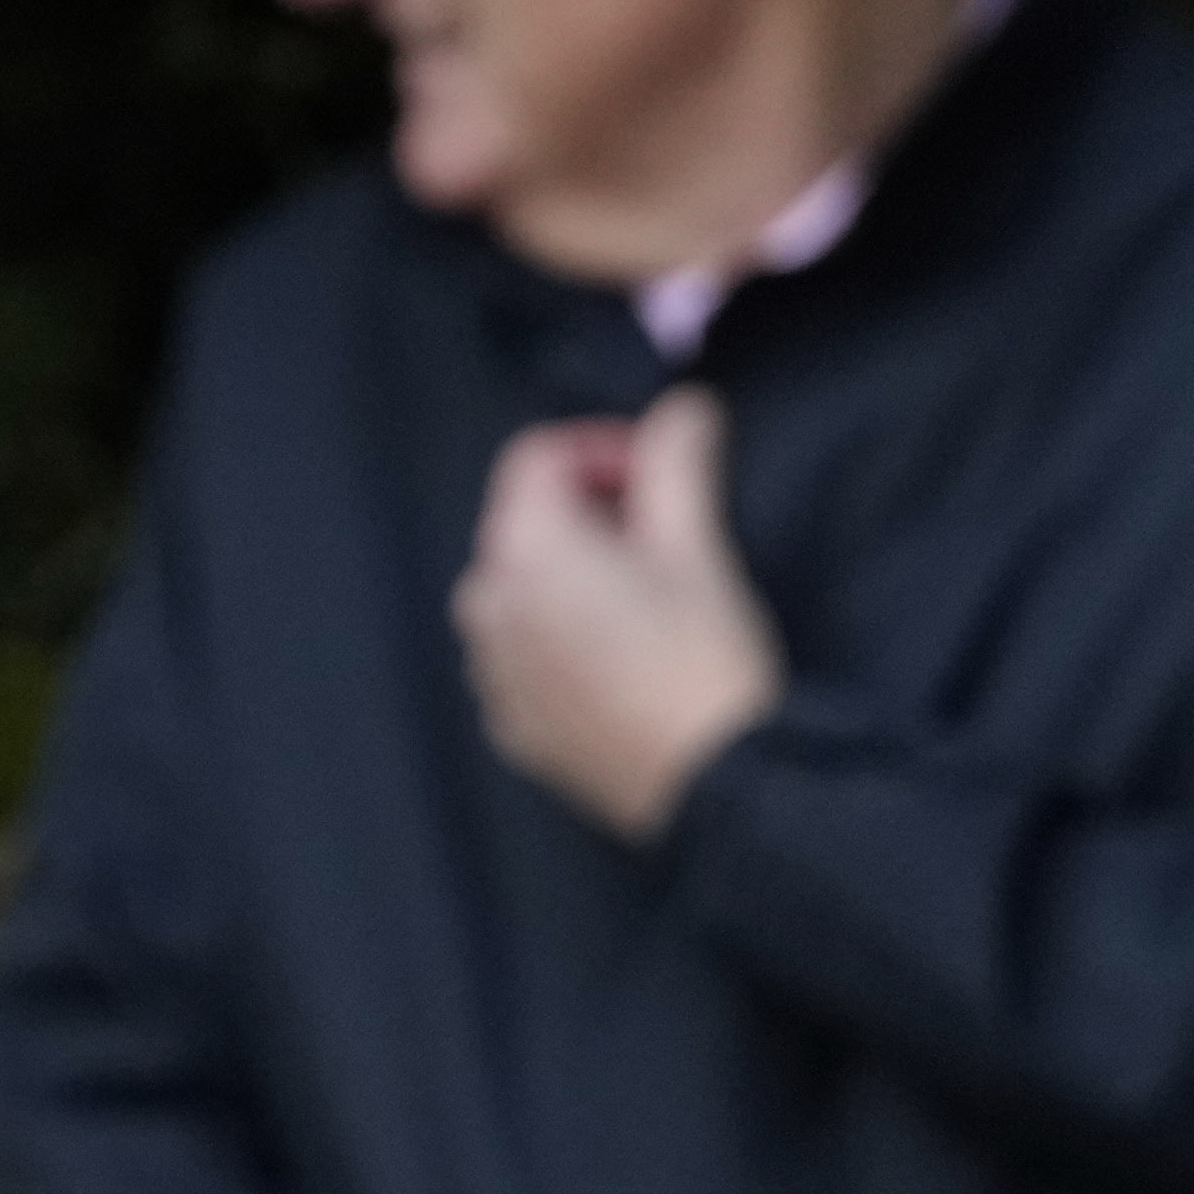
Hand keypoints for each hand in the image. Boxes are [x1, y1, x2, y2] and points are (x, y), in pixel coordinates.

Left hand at [456, 386, 781, 838]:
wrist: (709, 786)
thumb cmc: (701, 660)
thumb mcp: (695, 545)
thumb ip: (678, 461)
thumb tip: (684, 407)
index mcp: (520, 551)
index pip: (534, 458)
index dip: (601, 447)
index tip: (658, 472)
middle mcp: (484, 606)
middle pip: (526, 522)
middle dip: (593, 512)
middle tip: (666, 535)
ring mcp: (489, 671)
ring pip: (524, 589)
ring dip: (579, 573)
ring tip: (652, 600)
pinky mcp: (509, 722)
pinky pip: (526, 652)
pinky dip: (566, 633)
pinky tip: (629, 657)